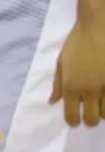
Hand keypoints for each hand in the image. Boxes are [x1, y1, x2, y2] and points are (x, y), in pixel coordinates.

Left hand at [54, 0, 104, 126]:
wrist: (98, 29)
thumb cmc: (76, 43)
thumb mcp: (61, 63)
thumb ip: (58, 84)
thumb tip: (53, 102)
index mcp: (71, 86)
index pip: (72, 116)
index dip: (73, 122)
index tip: (74, 121)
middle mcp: (89, 91)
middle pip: (92, 120)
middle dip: (89, 120)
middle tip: (88, 112)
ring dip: (101, 111)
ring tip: (98, 102)